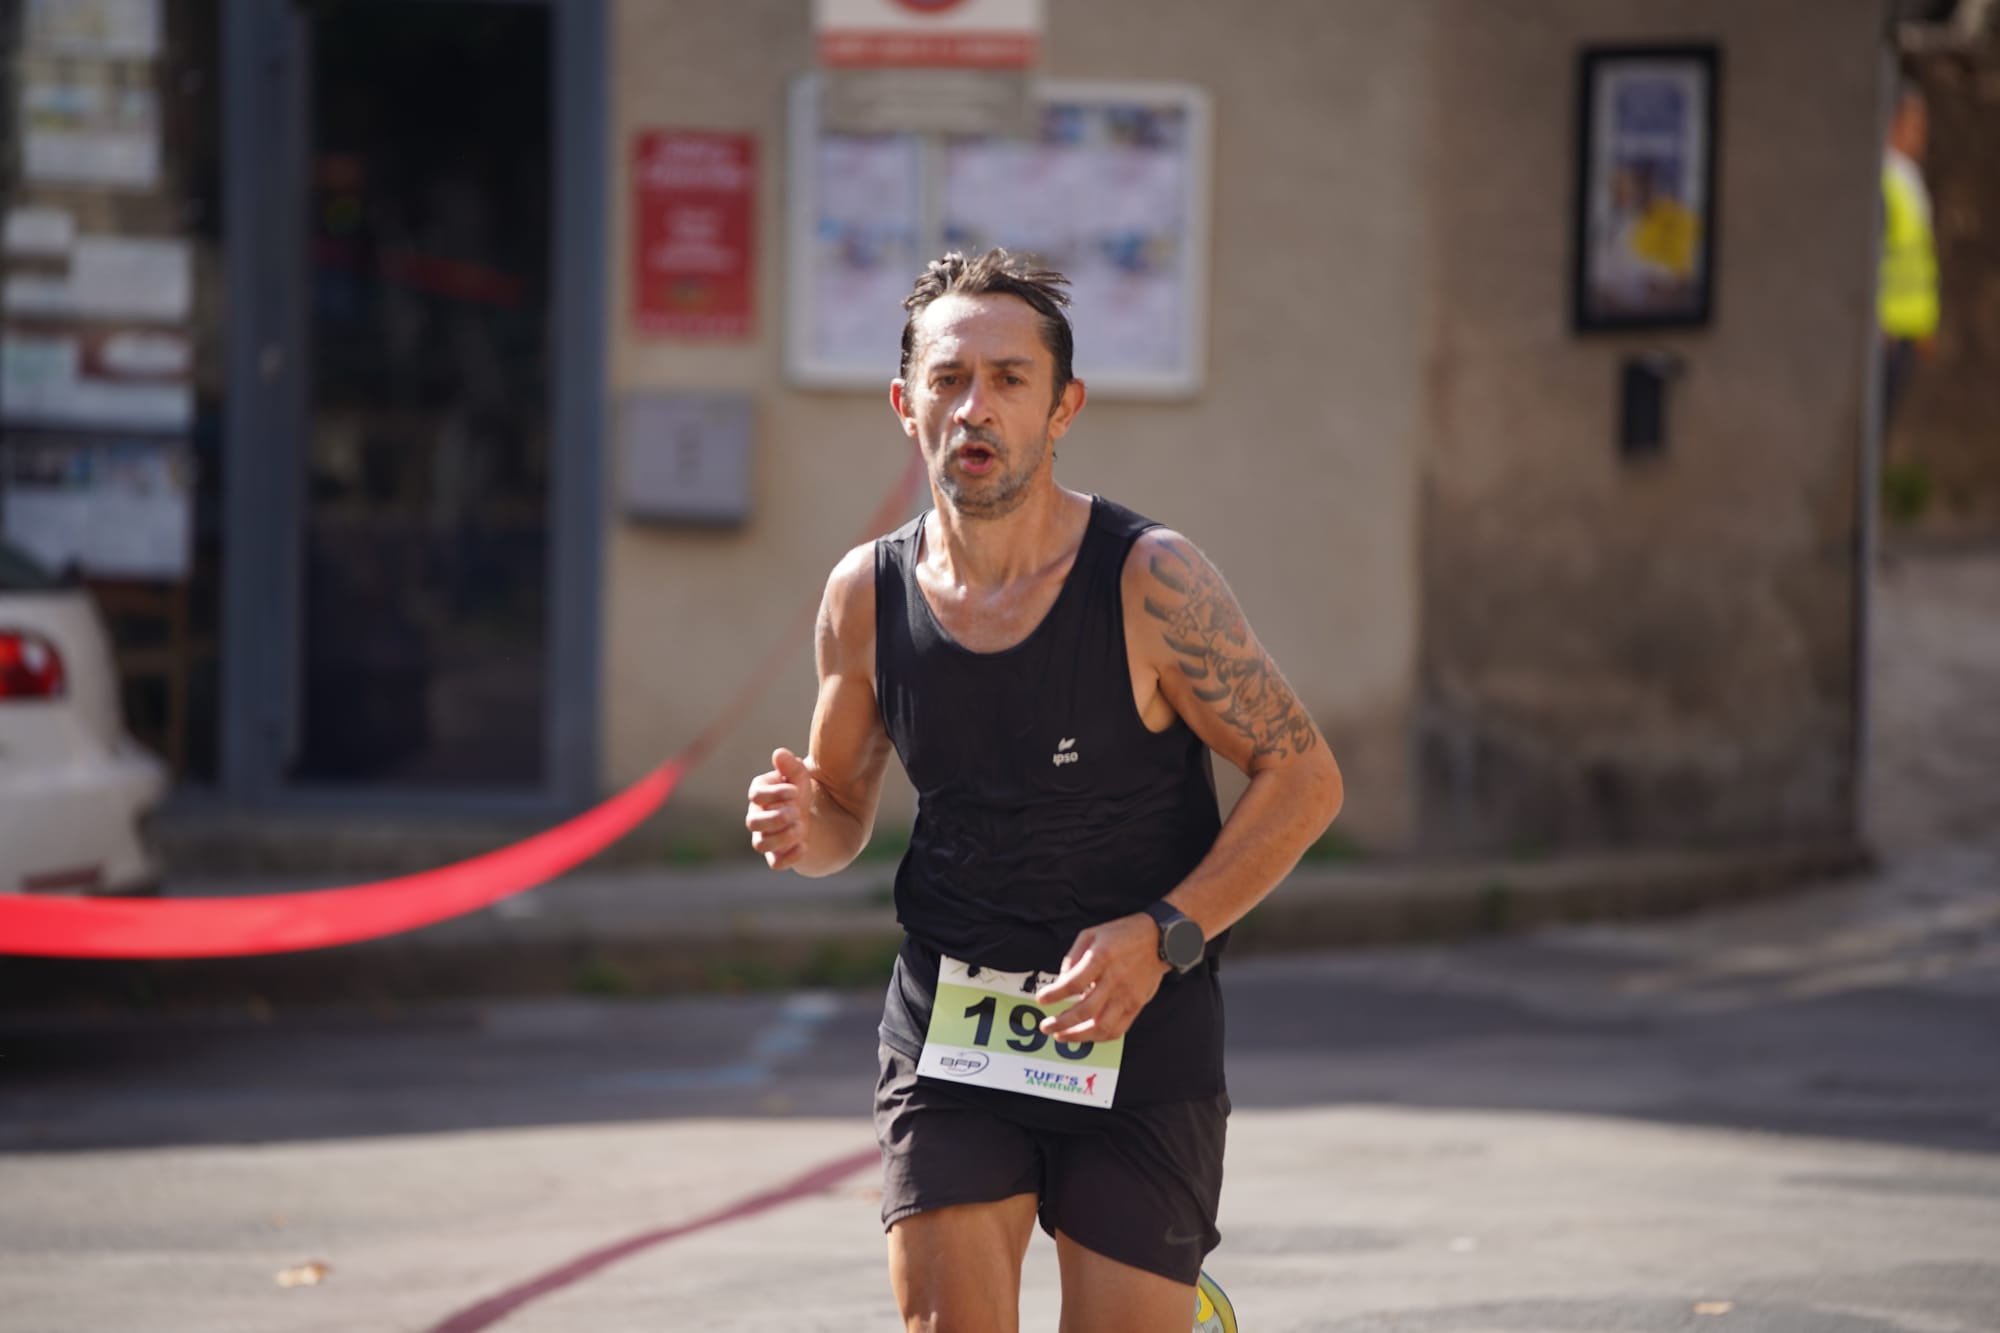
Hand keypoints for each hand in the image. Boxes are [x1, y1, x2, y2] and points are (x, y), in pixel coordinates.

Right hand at [746, 747, 810, 869]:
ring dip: (782, 837)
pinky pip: (775, 863)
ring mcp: (765, 837)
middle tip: (797, 811)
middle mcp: (756, 817)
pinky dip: (789, 857)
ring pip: (761, 844)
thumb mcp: (799, 776)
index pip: (756, 795)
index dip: (775, 794)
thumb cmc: (799, 792)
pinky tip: (804, 845)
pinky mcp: (777, 855)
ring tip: (801, 827)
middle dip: (776, 817)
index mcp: (759, 795)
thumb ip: (790, 766)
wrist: (812, 815)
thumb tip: (779, 753)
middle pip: (753, 822)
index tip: (795, 791)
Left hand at [1033, 914, 1168, 1042]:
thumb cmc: (1123, 934)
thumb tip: (1061, 981)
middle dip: (1061, 1023)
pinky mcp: (1137, 1006)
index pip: (1074, 983)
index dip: (1055, 994)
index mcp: (1102, 957)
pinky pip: (1117, 1029)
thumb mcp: (1092, 934)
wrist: (1161, 940)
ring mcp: (1128, 996)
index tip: (1042, 999)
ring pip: (1101, 1026)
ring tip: (1061, 1036)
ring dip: (1078, 1036)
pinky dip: (1099, 1037)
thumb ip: (1073, 957)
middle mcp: (1115, 979)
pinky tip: (1086, 1036)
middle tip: (1046, 1026)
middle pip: (1085, 1010)